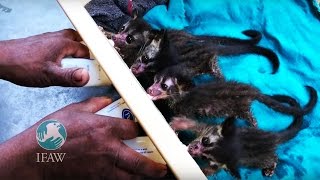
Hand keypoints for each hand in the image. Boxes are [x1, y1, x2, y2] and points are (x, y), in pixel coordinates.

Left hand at [0, 29, 89, 86]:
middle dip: (82, 53)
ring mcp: (48, 39)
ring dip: (72, 52)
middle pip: (78, 41)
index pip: (86, 50)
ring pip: (67, 42)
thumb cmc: (22, 65)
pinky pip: (57, 44)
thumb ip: (70, 77)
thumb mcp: (50, 76)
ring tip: (68, 66)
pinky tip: (56, 63)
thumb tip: (86, 77)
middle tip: (81, 66)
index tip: (89, 72)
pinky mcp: (41, 42)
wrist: (1, 60)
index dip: (89, 62)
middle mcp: (57, 38)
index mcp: (63, 43)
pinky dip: (61, 52)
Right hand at [0, 97, 166, 178]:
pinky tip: (128, 178)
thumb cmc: (51, 134)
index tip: (146, 131)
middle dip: (155, 167)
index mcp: (104, 129)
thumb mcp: (74, 110)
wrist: (33, 157)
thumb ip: (94, 104)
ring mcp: (102, 168)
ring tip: (152, 175)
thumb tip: (105, 99)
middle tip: (163, 167)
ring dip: (143, 177)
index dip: (143, 130)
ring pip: (130, 177)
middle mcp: (108, 150)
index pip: (134, 130)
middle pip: (140, 162)